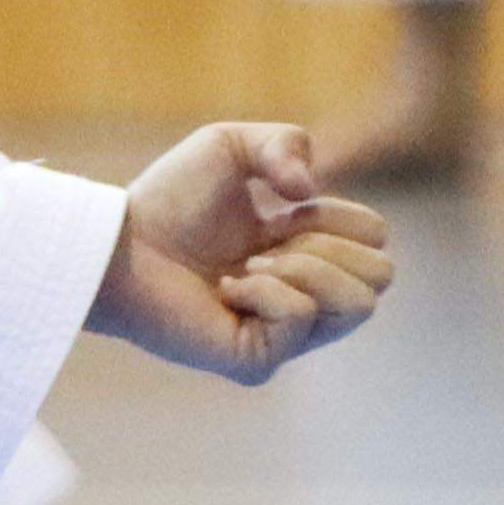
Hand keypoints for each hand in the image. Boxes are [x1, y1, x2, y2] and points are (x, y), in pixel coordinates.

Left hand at [86, 123, 396, 385]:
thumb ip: (285, 143)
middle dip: (328, 245)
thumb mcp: (233, 146)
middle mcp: (306, 296)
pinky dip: (266, 291)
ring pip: (359, 304)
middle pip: (381, 276)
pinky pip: (300, 317)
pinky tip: (226, 289)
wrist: (122, 240)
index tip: (286, 208)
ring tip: (249, 265)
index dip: (340, 214)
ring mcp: (286, 335)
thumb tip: (309, 192)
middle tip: (266, 244)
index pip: (376, 239)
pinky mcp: (259, 361)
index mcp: (311, 250)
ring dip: (305, 268)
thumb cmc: (170, 198)